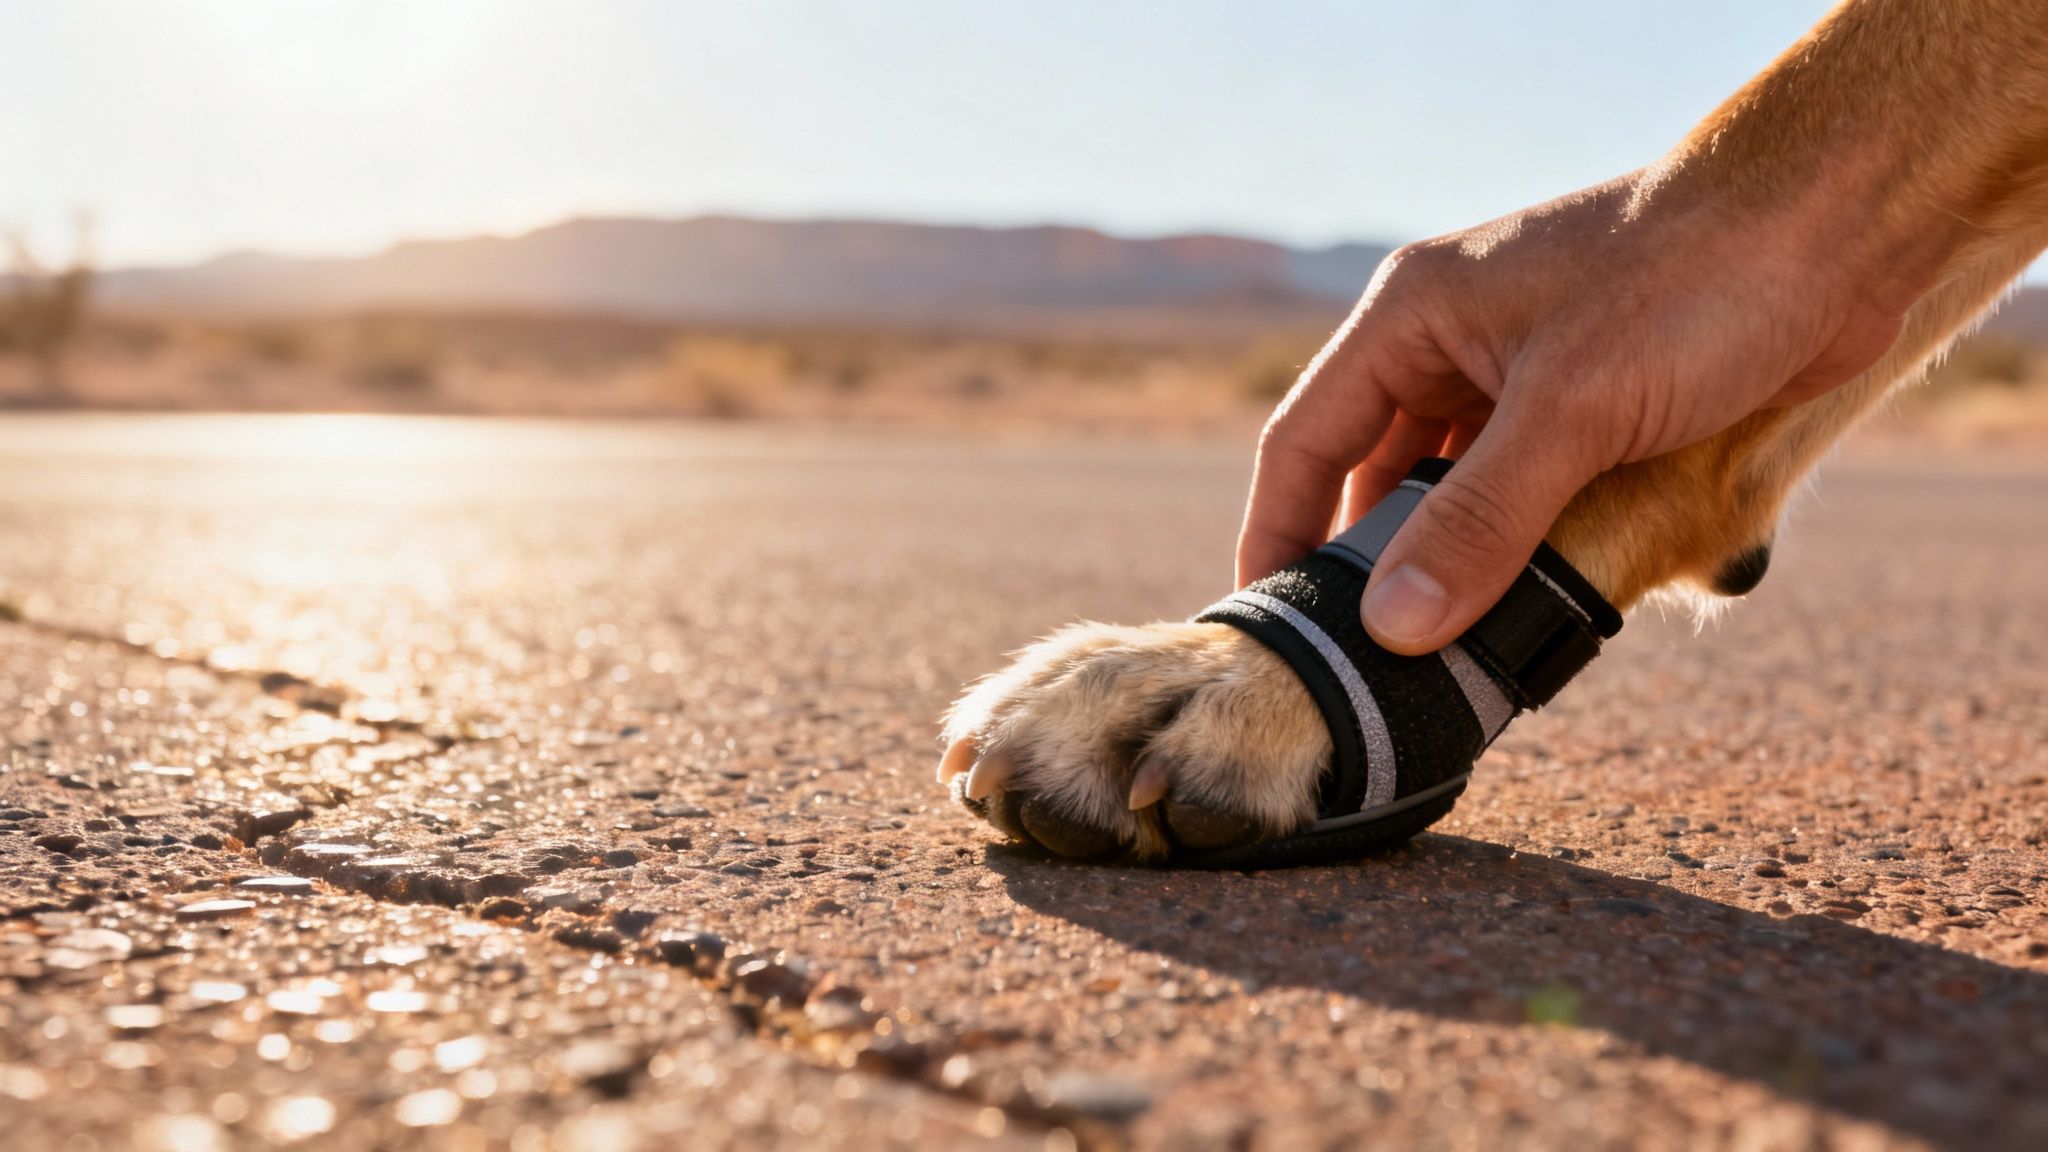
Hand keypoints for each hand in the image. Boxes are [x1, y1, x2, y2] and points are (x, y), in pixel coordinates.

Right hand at [1236, 167, 1923, 653]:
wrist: (1840, 227)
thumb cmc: (1697, 280)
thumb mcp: (1573, 408)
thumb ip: (1479, 521)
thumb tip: (1396, 627)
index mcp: (1412, 315)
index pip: (1305, 440)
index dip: (1278, 535)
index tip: (1275, 626)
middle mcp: (1452, 343)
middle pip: (1373, 473)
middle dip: (1373, 564)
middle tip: (1369, 661)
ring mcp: (1521, 374)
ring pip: (1454, 491)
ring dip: (1455, 562)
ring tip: (1449, 648)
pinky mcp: (1588, 404)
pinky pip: (1525, 492)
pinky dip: (1522, 547)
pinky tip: (1530, 604)